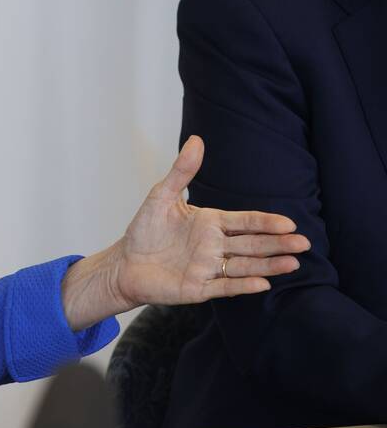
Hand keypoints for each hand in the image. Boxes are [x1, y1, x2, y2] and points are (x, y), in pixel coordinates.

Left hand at [115, 135, 307, 306]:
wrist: (124, 263)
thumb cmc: (144, 230)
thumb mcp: (161, 196)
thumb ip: (182, 171)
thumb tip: (197, 139)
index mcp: (211, 223)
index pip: (245, 222)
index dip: (266, 222)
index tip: (289, 223)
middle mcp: (215, 246)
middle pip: (252, 244)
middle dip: (277, 244)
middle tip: (303, 243)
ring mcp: (209, 268)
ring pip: (244, 266)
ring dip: (268, 265)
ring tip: (293, 263)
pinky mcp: (199, 288)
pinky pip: (224, 286)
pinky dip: (242, 285)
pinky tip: (263, 283)